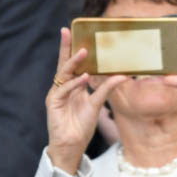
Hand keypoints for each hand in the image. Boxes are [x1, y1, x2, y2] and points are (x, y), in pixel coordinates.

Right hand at [46, 27, 128, 174]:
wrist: (72, 147)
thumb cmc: (81, 127)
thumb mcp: (96, 105)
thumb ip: (105, 90)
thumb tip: (122, 76)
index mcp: (72, 85)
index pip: (71, 63)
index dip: (69, 47)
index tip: (71, 30)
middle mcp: (63, 87)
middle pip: (64, 63)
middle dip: (66, 47)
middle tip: (69, 32)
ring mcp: (57, 95)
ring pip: (63, 74)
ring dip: (73, 63)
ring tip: (83, 52)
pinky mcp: (54, 104)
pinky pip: (64, 90)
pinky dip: (74, 84)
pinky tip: (83, 78)